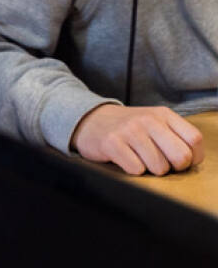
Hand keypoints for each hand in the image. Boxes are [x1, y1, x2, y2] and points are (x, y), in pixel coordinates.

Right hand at [71, 103, 203, 175]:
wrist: (91, 120)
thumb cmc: (130, 128)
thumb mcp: (155, 123)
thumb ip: (176, 136)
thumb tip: (192, 160)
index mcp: (163, 114)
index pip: (194, 140)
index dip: (192, 156)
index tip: (177, 158)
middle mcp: (147, 119)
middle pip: (181, 157)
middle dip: (173, 167)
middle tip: (159, 161)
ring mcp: (129, 130)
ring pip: (159, 168)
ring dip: (150, 169)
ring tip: (138, 157)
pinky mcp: (112, 143)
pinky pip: (136, 170)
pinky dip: (132, 169)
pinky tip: (125, 158)